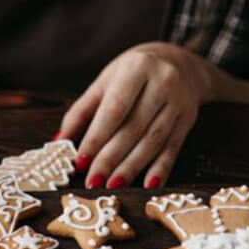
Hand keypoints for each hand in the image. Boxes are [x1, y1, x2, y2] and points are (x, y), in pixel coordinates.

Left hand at [58, 42, 213, 189]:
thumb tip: (60, 142)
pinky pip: (173, 148)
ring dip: (131, 167)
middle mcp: (162, 83)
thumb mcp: (105, 83)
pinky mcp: (188, 120)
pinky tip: (149, 185)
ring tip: (112, 185)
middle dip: (111, 158)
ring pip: (153, 141)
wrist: (179, 62)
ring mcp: (178, 103)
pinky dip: (161, 169)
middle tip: (92, 180)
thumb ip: (81, 112)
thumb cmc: (132, 75)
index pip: (114, 109)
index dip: (96, 138)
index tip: (80, 161)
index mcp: (137, 68)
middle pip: (133, 128)